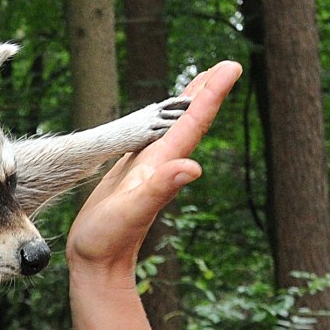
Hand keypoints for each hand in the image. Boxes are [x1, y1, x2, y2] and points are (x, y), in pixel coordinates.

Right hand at [65, 61, 241, 281]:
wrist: (98, 263)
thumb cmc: (110, 240)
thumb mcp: (133, 212)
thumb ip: (162, 189)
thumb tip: (193, 168)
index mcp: (164, 165)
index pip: (193, 122)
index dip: (211, 94)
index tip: (230, 67)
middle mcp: (162, 164)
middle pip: (190, 121)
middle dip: (207, 92)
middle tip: (225, 66)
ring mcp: (149, 169)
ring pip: (173, 129)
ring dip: (188, 105)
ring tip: (200, 83)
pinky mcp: (133, 175)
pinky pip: (153, 140)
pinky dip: (162, 123)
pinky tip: (161, 121)